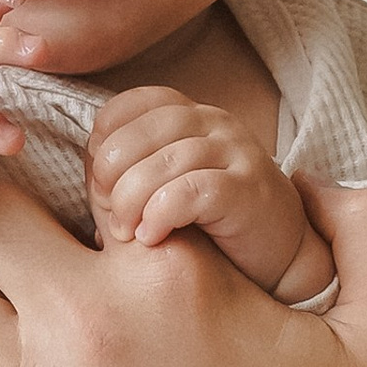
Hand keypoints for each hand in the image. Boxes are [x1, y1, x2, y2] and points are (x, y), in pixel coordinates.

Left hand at [87, 88, 336, 304]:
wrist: (282, 262)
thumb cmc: (213, 229)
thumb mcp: (166, 191)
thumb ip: (128, 178)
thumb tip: (85, 184)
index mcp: (188, 116)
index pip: (129, 105)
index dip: (103, 142)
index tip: (100, 186)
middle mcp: (214, 123)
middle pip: (140, 130)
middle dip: (112, 175)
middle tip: (108, 216)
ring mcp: (236, 153)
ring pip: (165, 160)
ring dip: (133, 200)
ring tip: (126, 234)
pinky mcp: (250, 189)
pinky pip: (193, 189)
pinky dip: (163, 213)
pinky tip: (152, 238)